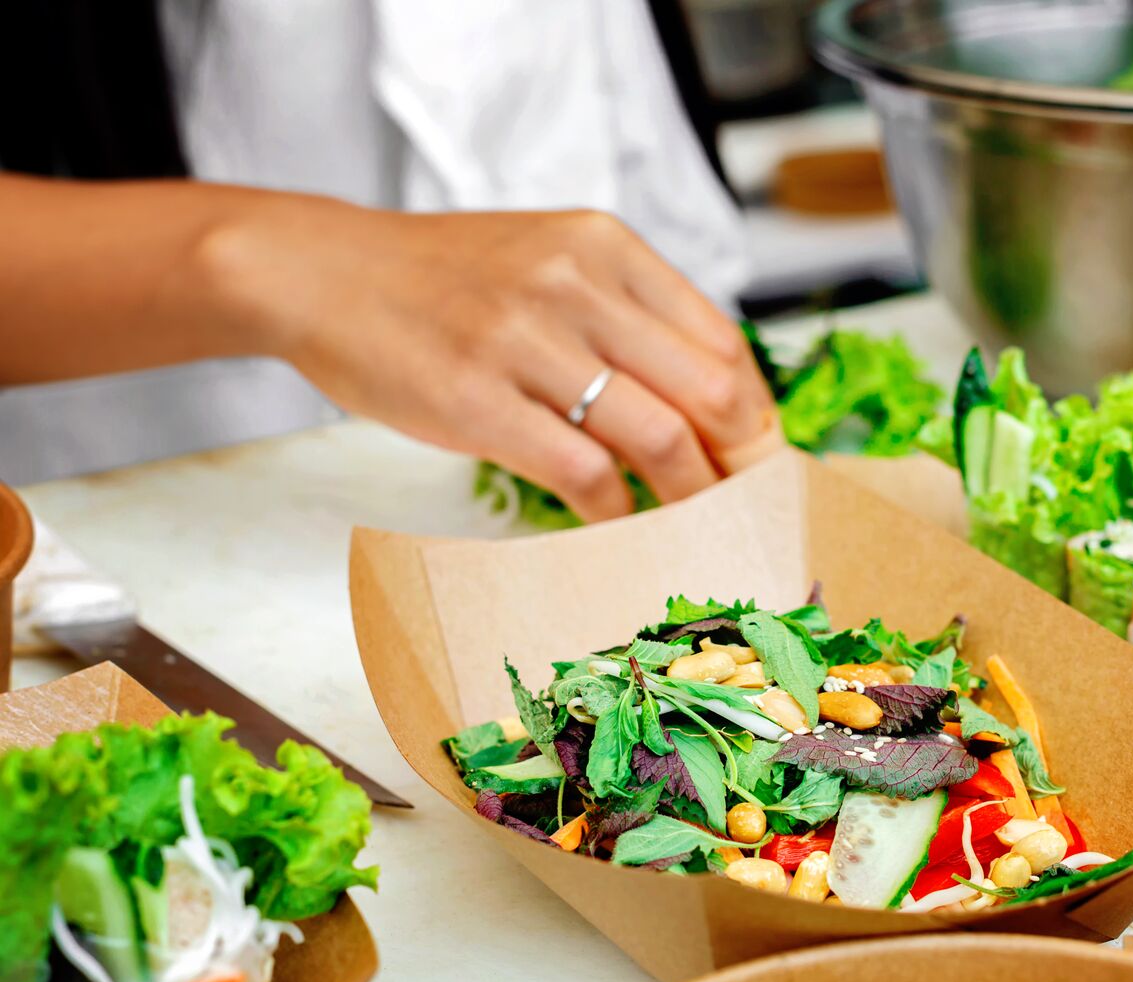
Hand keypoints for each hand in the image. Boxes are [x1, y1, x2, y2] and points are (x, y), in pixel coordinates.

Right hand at [207, 199, 779, 521]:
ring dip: (693, 500)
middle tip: (749, 510)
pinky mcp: (479, 399)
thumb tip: (703, 398)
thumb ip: (621, 312)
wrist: (320, 271)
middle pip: (710, 390)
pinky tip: (619, 528)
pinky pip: (585, 472)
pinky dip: (617, 514)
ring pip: (660, 437)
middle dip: (745, 464)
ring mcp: (527, 341)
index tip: (760, 462)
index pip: (721, 341)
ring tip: (699, 532)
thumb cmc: (438, 280)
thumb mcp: (545, 260)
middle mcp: (577, 284)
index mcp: (606, 246)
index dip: (755, 416)